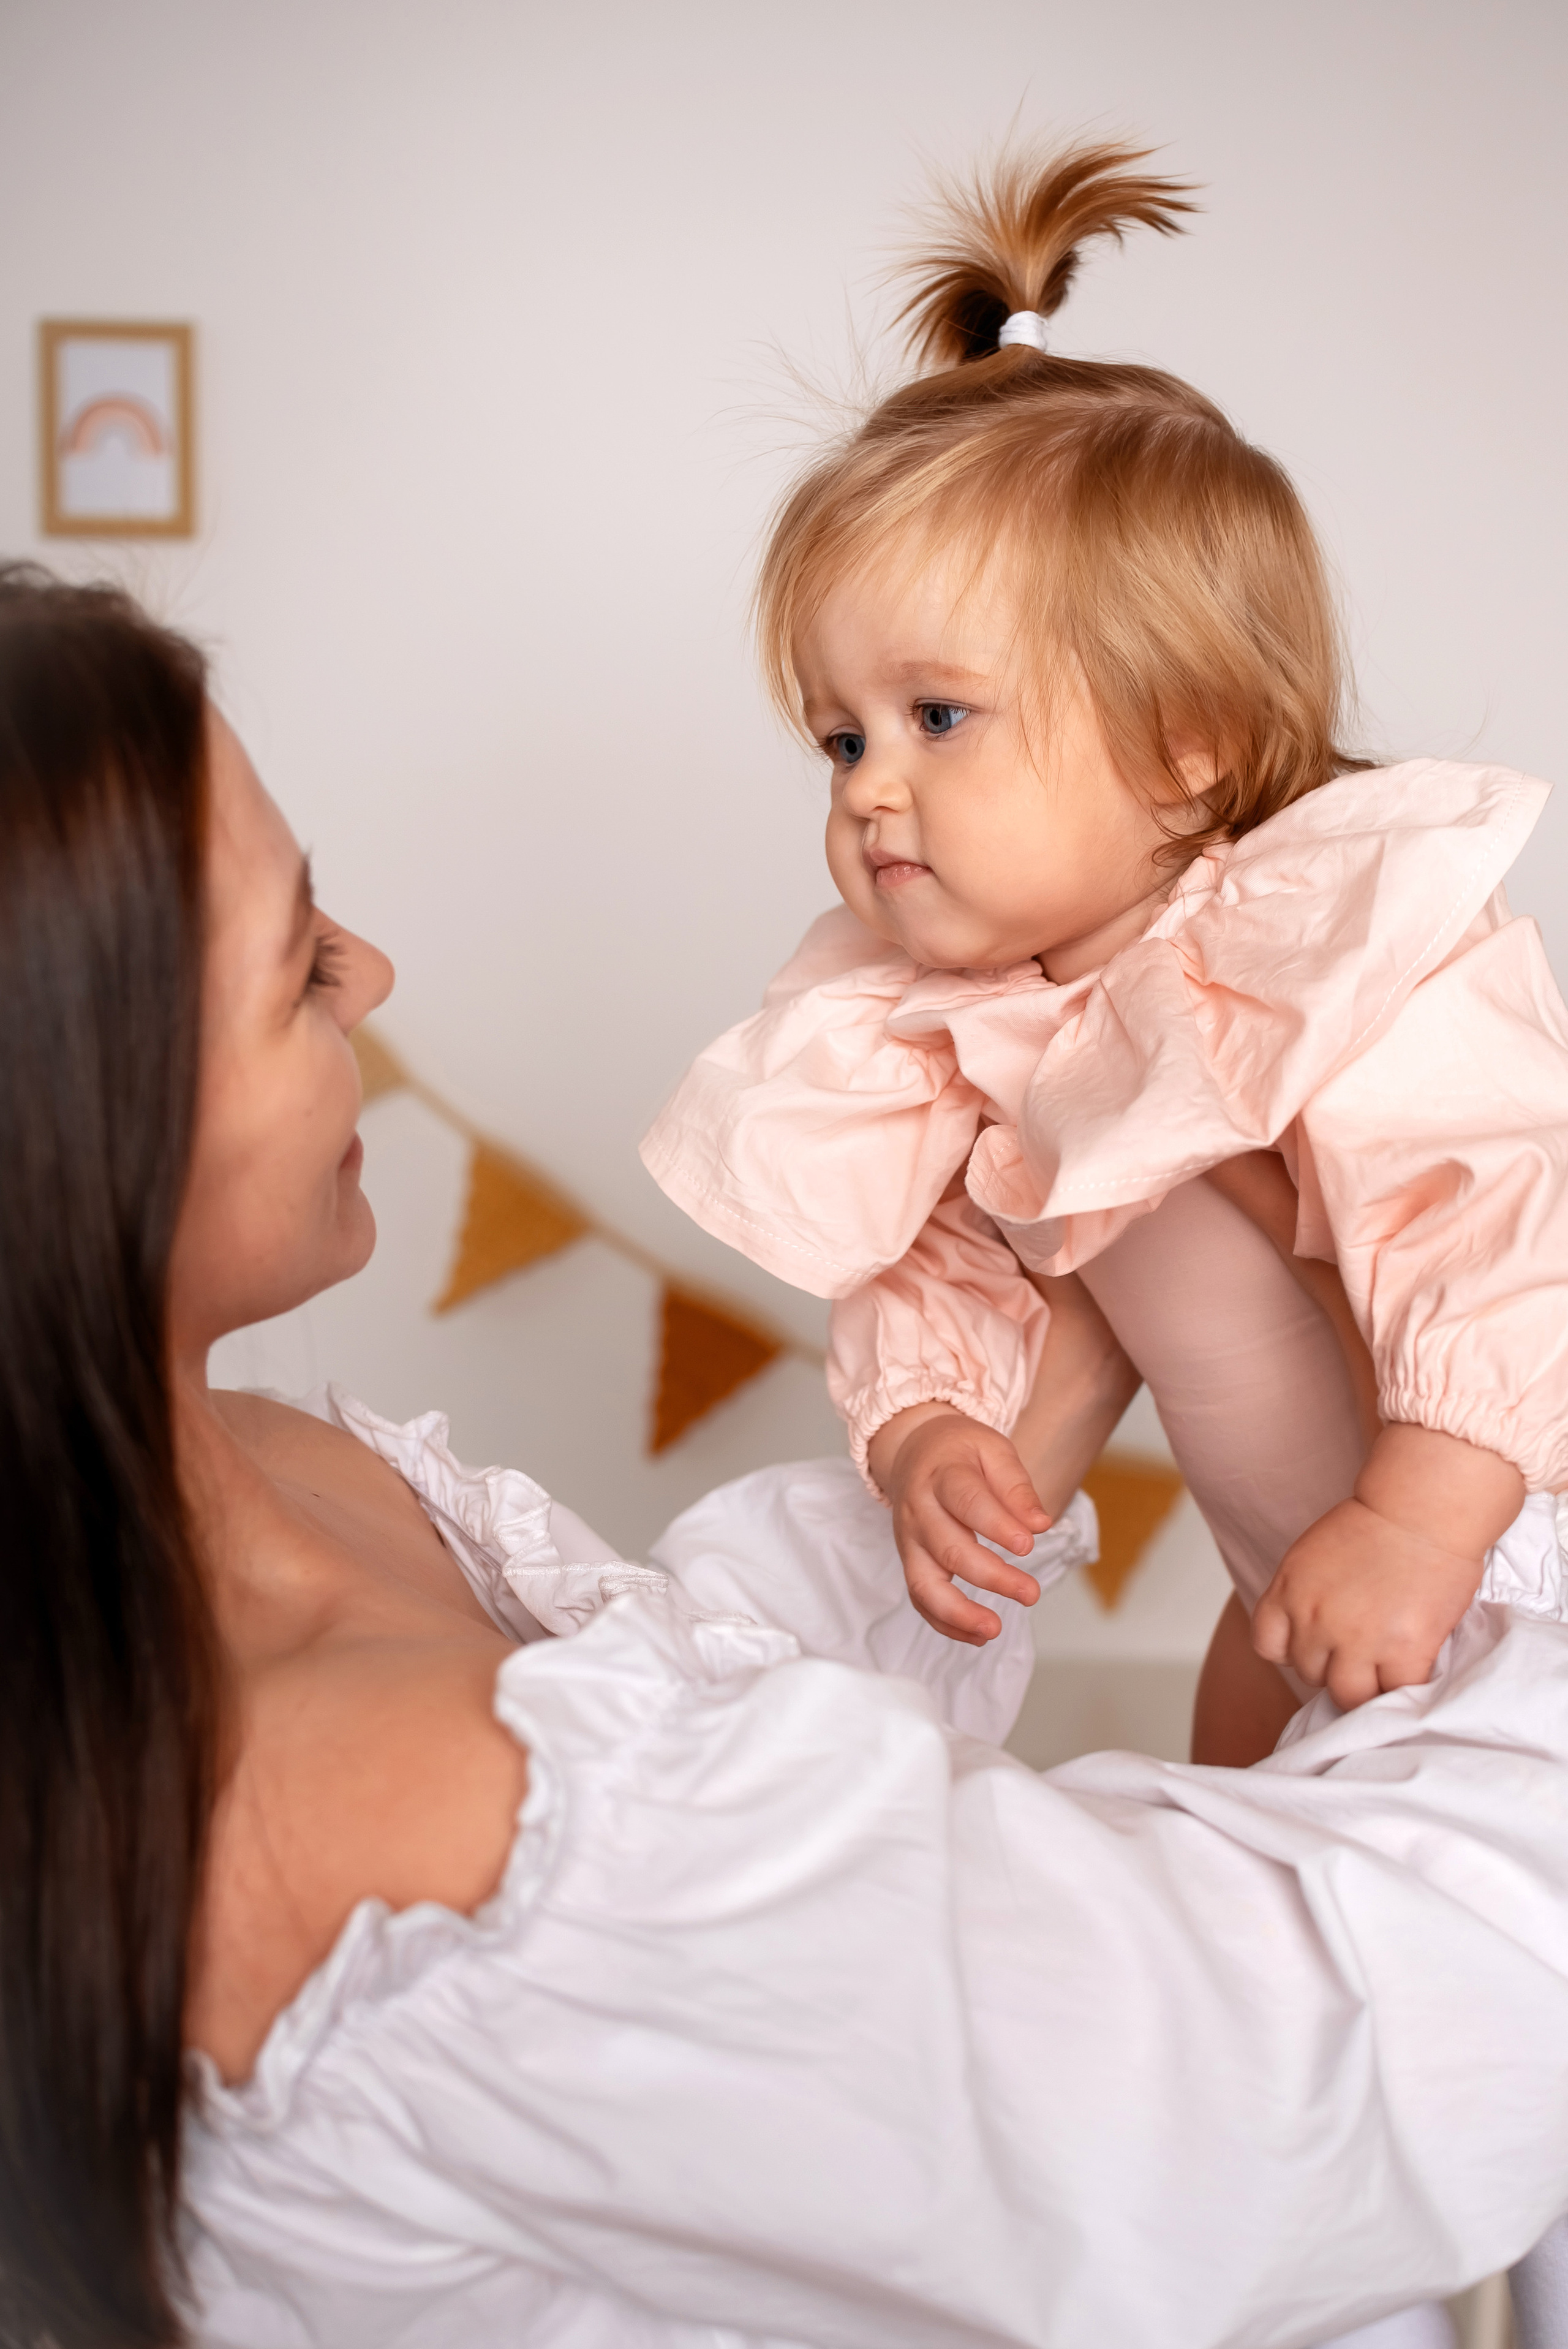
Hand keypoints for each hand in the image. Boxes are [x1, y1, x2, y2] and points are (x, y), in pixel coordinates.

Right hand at [867, 1404, 1050, 1645]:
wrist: (914, 1449)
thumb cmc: (958, 1451)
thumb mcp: (992, 1449)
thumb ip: (1016, 1486)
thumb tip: (1040, 1523)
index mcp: (942, 1475)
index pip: (968, 1503)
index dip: (997, 1526)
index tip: (1027, 1545)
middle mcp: (919, 1510)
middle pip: (949, 1549)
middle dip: (991, 1576)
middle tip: (1030, 1593)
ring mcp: (910, 1540)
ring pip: (924, 1584)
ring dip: (958, 1613)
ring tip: (992, 1629)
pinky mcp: (910, 1561)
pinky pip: (920, 1599)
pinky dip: (945, 1623)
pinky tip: (977, 1635)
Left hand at [1252, 1497, 1487, 1708]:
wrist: (1422, 1508)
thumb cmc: (1375, 1525)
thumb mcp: (1311, 1556)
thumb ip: (1302, 1597)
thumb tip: (1309, 1639)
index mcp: (1288, 1591)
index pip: (1268, 1646)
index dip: (1293, 1649)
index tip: (1318, 1643)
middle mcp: (1315, 1619)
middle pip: (1310, 1673)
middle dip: (1334, 1664)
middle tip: (1362, 1647)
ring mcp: (1359, 1639)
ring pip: (1348, 1695)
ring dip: (1366, 1685)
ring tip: (1385, 1664)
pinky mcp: (1404, 1651)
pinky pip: (1395, 1692)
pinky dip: (1404, 1685)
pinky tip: (1413, 1663)